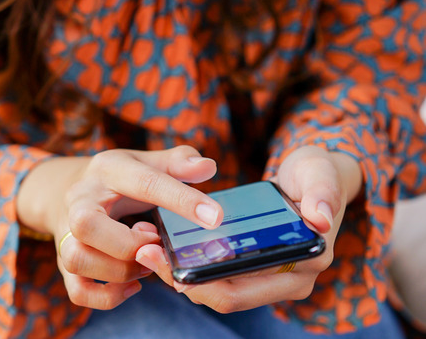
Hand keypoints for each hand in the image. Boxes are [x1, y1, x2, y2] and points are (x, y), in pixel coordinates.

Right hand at [44, 146, 220, 309]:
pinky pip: (78, 290)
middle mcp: (79, 201)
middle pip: (86, 224)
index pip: (144, 182)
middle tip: (155, 242)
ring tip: (145, 265)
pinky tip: (133, 286)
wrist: (67, 190)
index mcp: (108, 170)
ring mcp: (67, 233)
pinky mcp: (65, 262)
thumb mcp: (147, 162)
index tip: (215, 217)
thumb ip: (178, 162)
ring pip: (76, 259)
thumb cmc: (119, 180)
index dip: (182, 200)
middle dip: (128, 243)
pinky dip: (107, 296)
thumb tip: (208, 167)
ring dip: (118, 270)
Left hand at [135, 145, 359, 312]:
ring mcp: (270, 278)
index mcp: (305, 264)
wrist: (316, 178)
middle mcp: (288, 281)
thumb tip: (320, 219)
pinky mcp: (253, 268)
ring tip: (148, 246)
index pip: (242, 290)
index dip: (203, 283)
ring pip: (216, 290)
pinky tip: (164, 244)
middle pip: (223, 296)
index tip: (167, 263)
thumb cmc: (319, 174)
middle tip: (146, 252)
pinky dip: (191, 266)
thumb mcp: (321, 173)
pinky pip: (217, 276)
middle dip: (182, 280)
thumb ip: (323, 193)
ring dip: (180, 274)